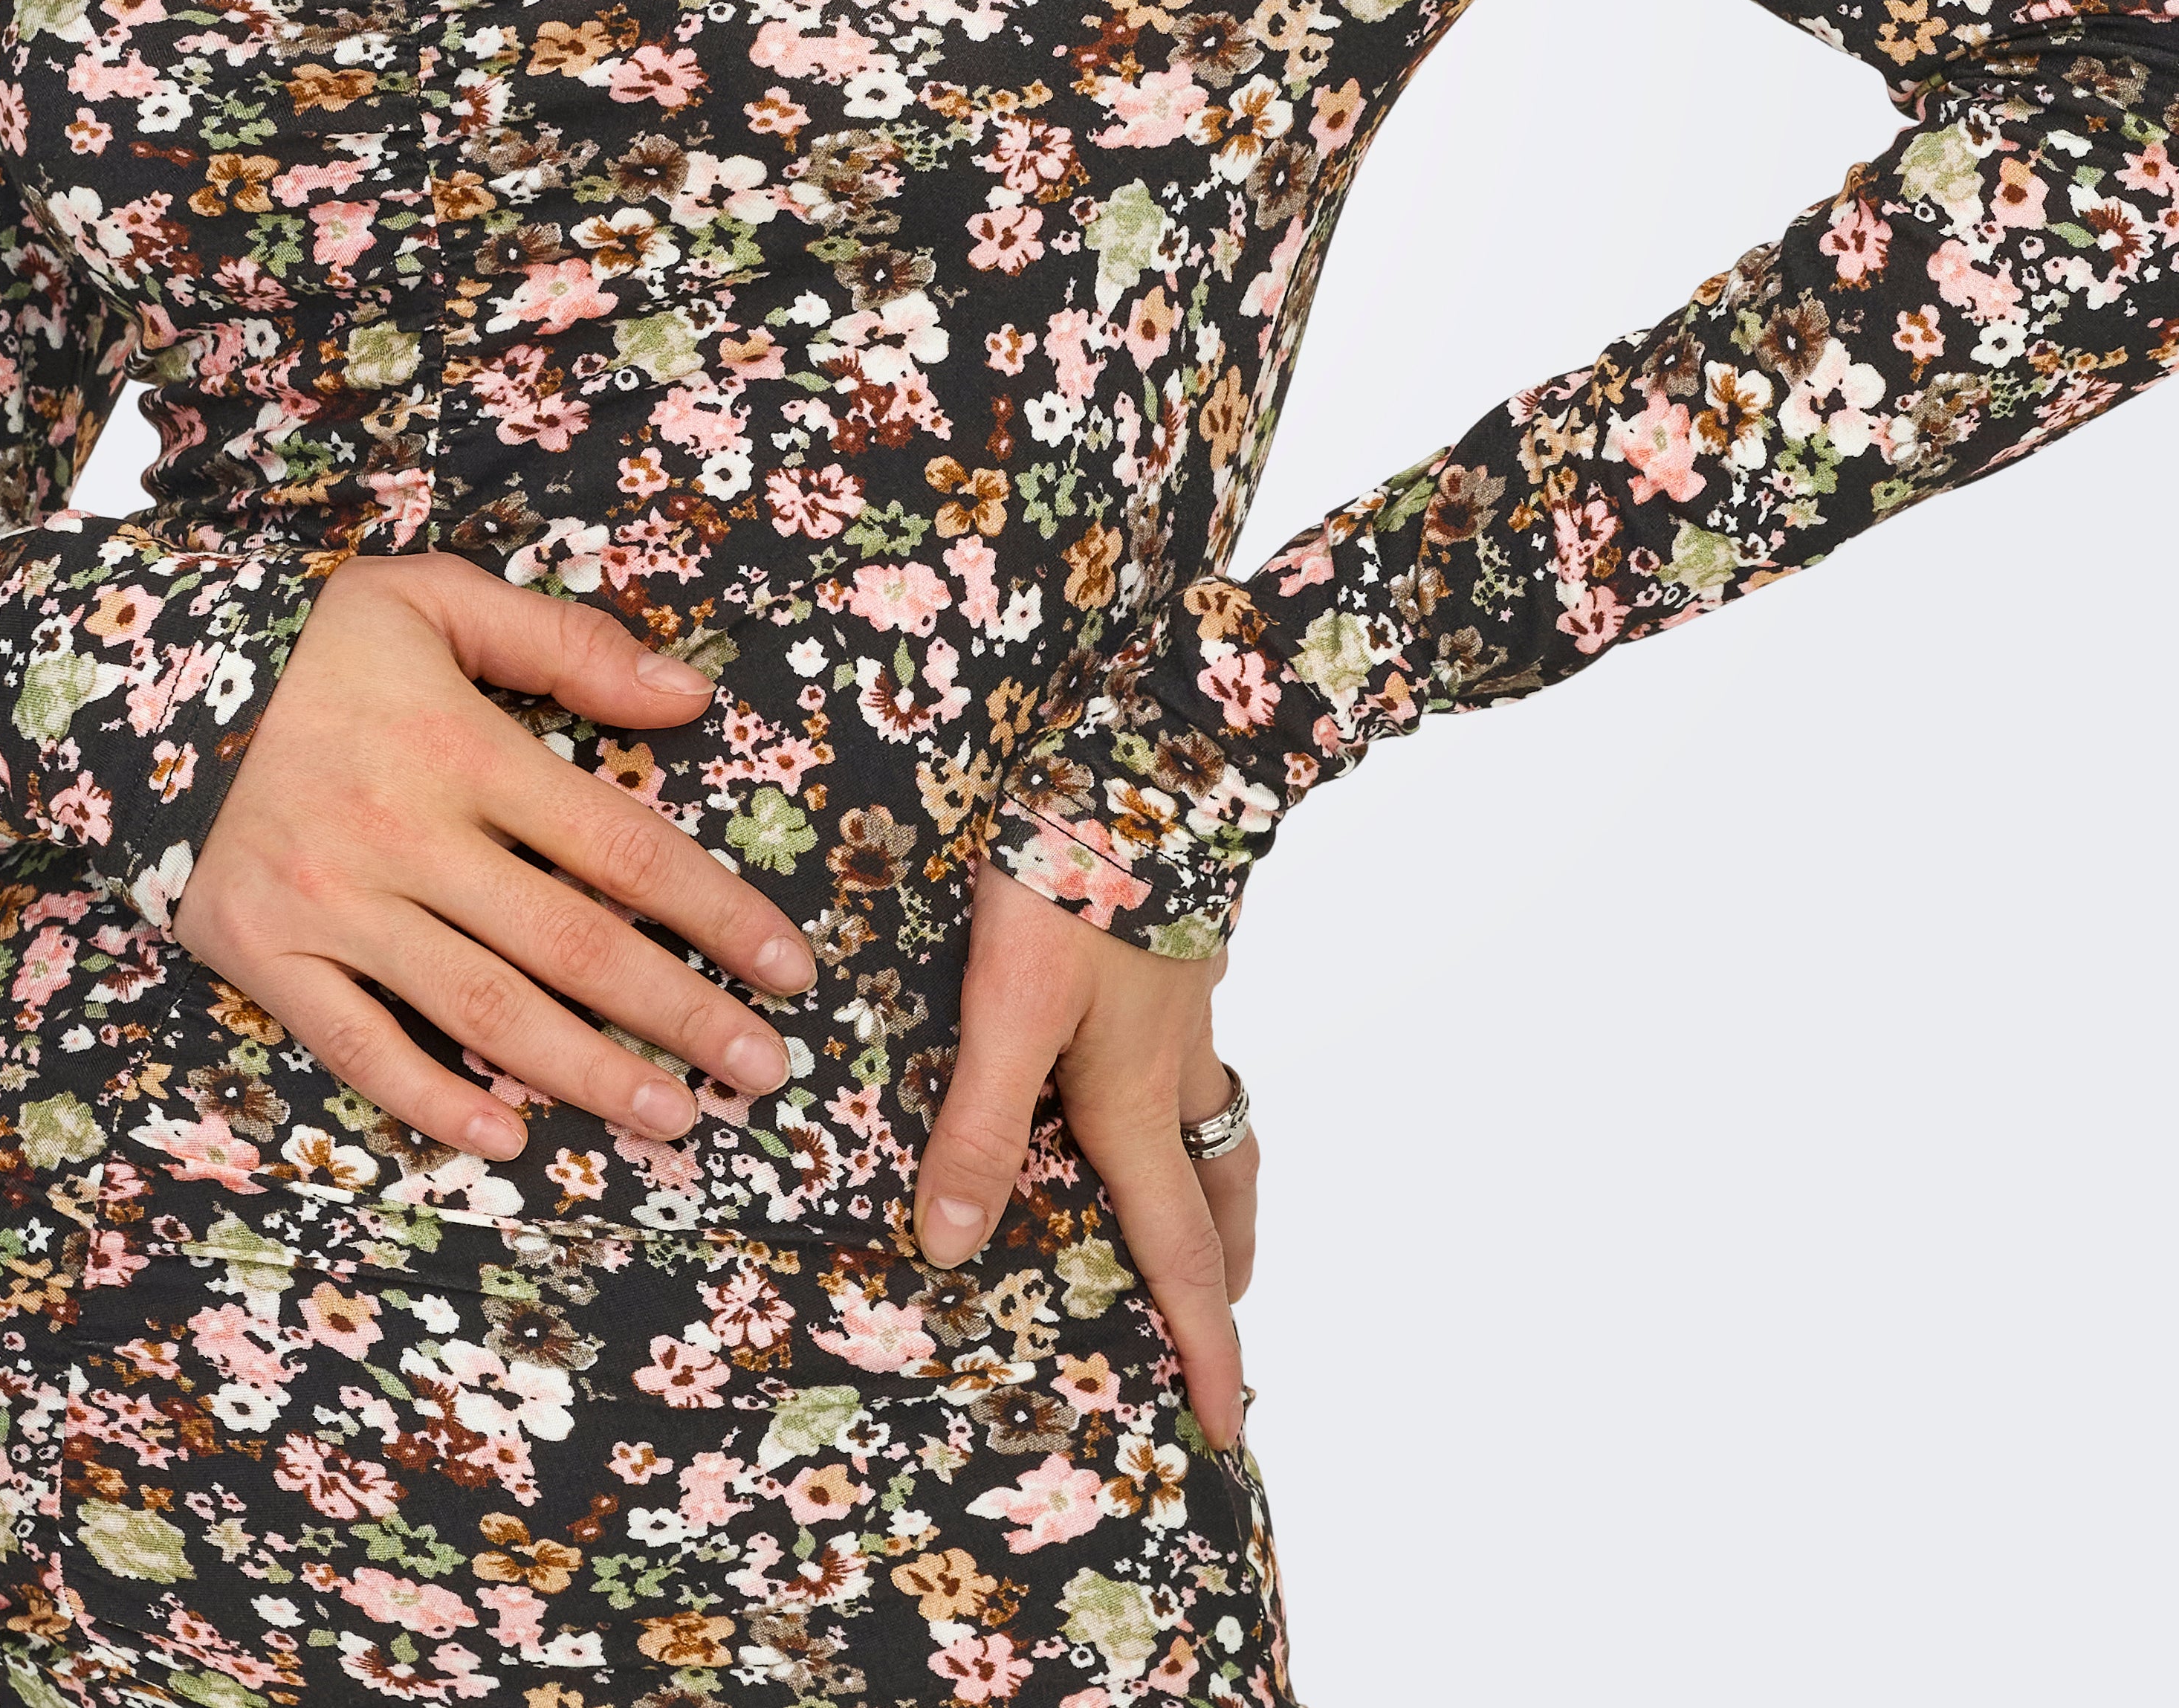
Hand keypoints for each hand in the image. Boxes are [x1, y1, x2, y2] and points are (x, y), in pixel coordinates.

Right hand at [172, 555, 815, 1155]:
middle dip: (681, 1016)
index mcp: (460, 744)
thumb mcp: (437, 599)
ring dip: (589, 1077)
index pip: (620, 844)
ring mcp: (332, 905)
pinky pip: (359, 1048)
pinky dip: (434, 1101)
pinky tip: (509, 1138)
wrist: (138, 679)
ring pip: (483, 1011)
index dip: (715, 912)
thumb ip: (566, 643)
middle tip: (763, 1071)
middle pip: (572, 945)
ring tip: (673, 1120)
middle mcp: (404, 834)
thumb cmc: (315, 643)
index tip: (789, 967)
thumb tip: (688, 699)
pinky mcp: (266, 957)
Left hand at [915, 863, 1257, 1447]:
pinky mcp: (1173, 938)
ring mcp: (1182, 996)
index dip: (1202, 1345)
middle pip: (1216, 1187)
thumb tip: (952, 1247)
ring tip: (1200, 1202)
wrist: (1136, 758)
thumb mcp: (1007, 1008)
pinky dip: (1186, 1075)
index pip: (1176, 1251)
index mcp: (1132, 1097)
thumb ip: (980, 1123)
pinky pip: (1193, 1037)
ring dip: (1216, 1173)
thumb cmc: (1068, 882)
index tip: (1231, 1426)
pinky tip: (1146, 1045)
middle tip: (1223, 1314)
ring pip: (1216, 1109)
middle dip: (1220, 1265)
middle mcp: (1171, 1057)